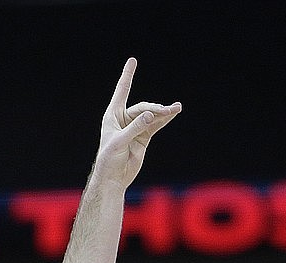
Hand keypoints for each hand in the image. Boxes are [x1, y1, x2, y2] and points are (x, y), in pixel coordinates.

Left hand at [93, 58, 180, 188]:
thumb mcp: (119, 142)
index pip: (122, 92)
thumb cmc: (109, 160)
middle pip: (142, 108)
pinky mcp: (143, 137)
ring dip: (163, 112)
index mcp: (112, 116)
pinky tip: (174, 113)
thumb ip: (135, 128)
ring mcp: (135, 128)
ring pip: (151, 116)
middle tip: (166, 112)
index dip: (127, 76)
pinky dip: (164, 119)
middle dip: (154, 109)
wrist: (113, 179)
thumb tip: (151, 115)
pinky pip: (156, 125)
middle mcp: (123, 119)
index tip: (133, 61)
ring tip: (176, 109)